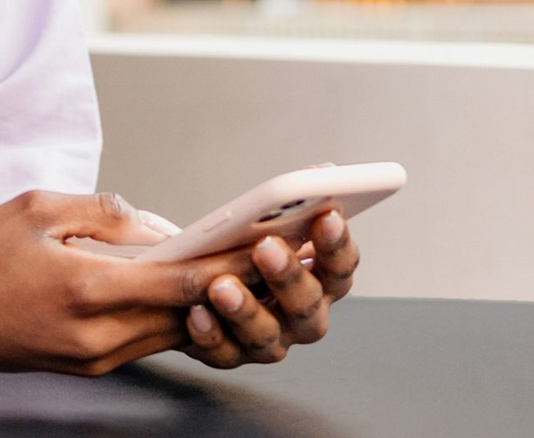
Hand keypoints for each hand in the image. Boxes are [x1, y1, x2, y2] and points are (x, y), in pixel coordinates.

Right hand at [0, 190, 257, 375]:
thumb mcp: (38, 209)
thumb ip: (106, 213)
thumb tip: (161, 227)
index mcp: (86, 290)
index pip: (184, 280)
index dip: (236, 263)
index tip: (276, 244)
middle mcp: (98, 336)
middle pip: (191, 312)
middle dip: (239, 283)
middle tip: (281, 255)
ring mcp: (94, 357)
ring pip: (176, 331)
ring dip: (213, 302)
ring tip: (248, 269)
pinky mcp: (86, 365)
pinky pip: (148, 339)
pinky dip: (176, 314)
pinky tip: (192, 289)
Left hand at [181, 210, 358, 367]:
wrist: (193, 279)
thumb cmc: (237, 247)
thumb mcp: (262, 221)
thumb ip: (285, 206)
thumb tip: (307, 178)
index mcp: (320, 281)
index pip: (340, 266)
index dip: (336, 244)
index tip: (326, 215)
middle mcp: (300, 316)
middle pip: (308, 305)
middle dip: (289, 276)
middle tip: (266, 247)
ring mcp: (268, 340)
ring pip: (265, 336)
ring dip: (245, 310)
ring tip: (221, 286)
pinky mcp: (229, 354)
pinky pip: (223, 352)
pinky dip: (210, 333)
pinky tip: (196, 312)